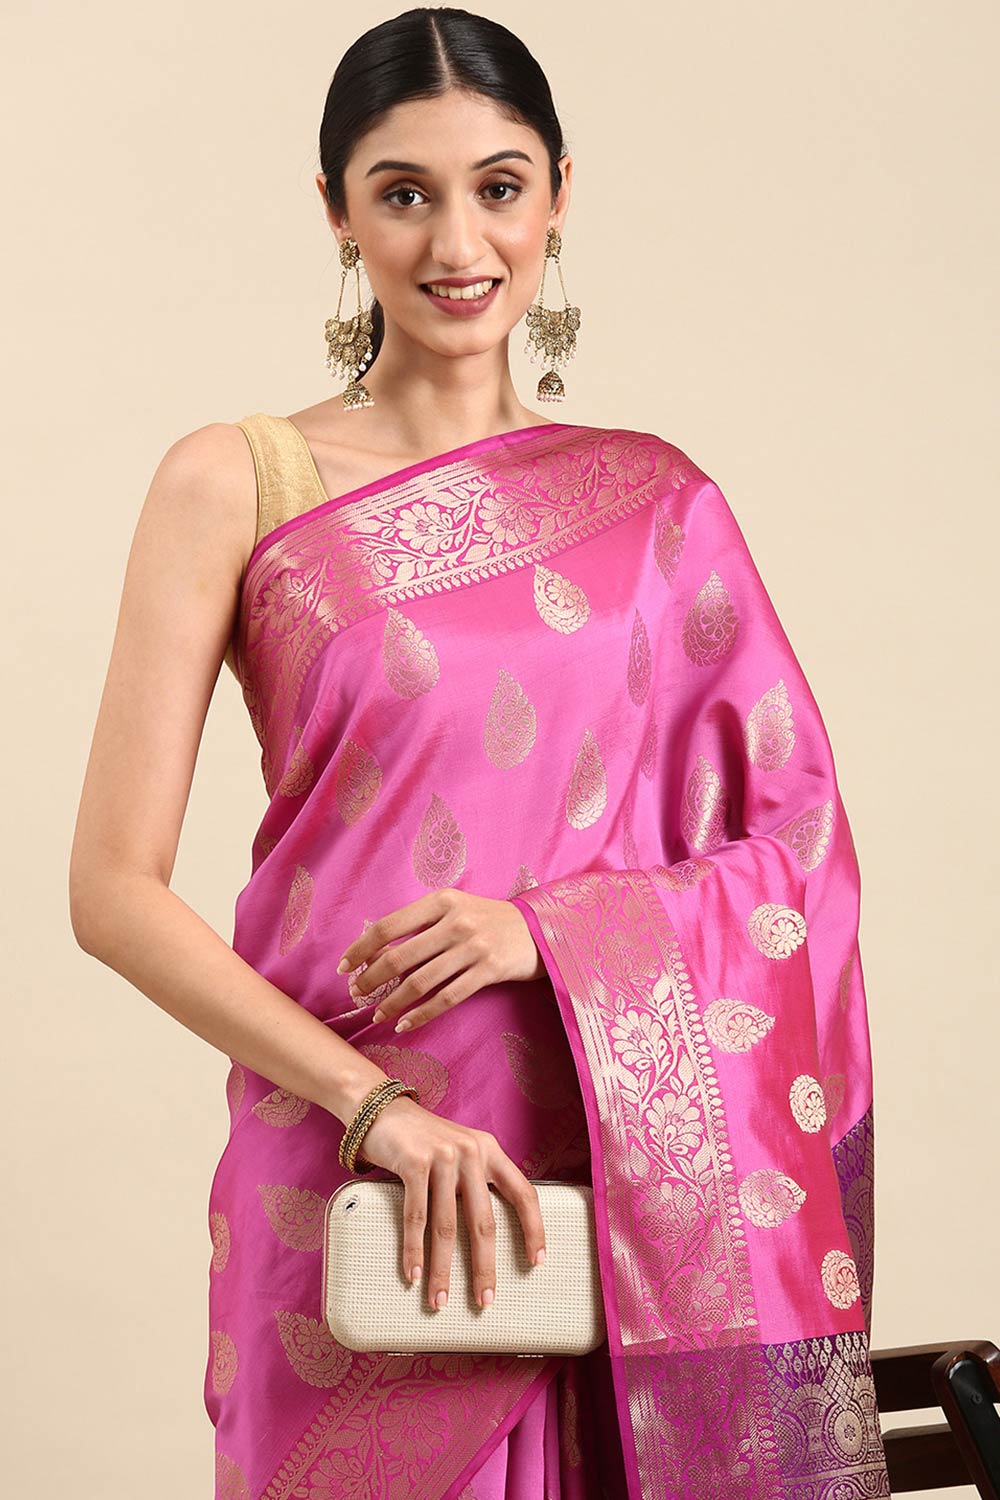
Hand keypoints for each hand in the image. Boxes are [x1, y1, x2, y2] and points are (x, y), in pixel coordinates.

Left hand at [336, 888, 544, 1031]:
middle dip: (371, 979)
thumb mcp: (455, 908)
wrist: (539, 930)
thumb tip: (375, 950)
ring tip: (377, 1013)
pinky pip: (446, 998)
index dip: (361, 948)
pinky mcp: (488, 971)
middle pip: (399, 956)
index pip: (389, 926)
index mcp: (441, 901)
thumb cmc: (488, 920)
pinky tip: (405, 1024)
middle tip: (356, 993)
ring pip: (420, 981)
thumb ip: (421, 924)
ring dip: (392, 1002)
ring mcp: (473, 947)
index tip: (344, 966)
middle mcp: (455, 922)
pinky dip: (421, 1014)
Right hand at [357, 1093, 546, 1309]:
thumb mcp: (461, 1150)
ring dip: (442, 1269)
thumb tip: (487, 1236)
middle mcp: (471, 1152)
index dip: (534, 1228)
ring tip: (440, 1300)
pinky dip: (413, 1249)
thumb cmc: (424, 1140)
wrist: (382, 1110)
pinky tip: (413, 1274)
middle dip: (484, 1267)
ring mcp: (443, 1157)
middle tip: (484, 1301)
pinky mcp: (414, 1162)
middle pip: (484, 1222)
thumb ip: (476, 1180)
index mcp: (490, 1151)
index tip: (537, 1262)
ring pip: (446, 1226)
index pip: (524, 1192)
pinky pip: (416, 1216)